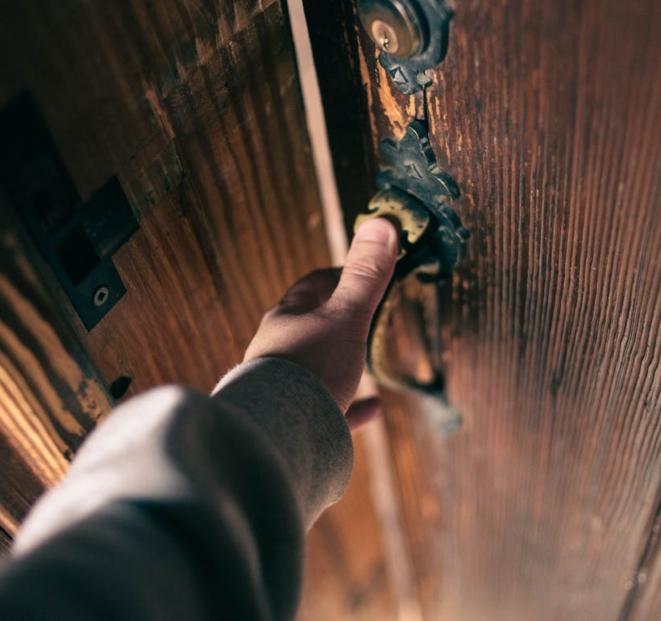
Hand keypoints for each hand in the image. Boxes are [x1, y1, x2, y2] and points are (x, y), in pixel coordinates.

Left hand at [244, 218, 397, 429]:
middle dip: (337, 321)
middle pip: (310, 327)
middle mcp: (280, 352)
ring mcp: (286, 389)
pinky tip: (373, 409)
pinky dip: (353, 407)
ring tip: (366, 362)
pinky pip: (329, 412)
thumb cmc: (308, 369)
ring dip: (341, 363)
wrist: (279, 435)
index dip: (338, 277)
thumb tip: (381, 224)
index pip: (312, 287)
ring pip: (315, 370)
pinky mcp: (298, 424)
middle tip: (366, 317)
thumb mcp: (345, 317)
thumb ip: (364, 277)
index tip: (363, 274)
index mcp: (287, 320)